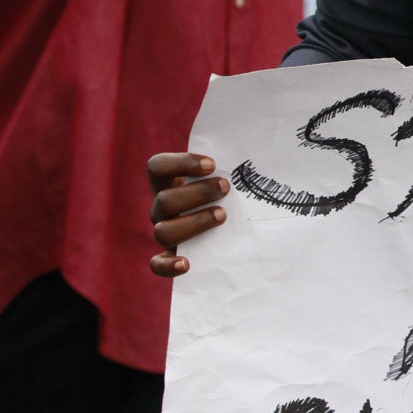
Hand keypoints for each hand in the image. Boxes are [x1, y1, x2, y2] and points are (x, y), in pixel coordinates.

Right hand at [148, 152, 229, 278]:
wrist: (228, 227)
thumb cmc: (226, 192)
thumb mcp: (226, 174)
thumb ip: (231, 164)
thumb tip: (255, 146)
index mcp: (167, 183)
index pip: (158, 167)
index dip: (181, 164)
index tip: (212, 164)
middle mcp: (161, 207)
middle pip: (164, 201)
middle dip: (198, 193)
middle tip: (226, 187)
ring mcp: (164, 231)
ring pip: (163, 231)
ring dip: (194, 222)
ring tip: (222, 215)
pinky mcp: (170, 256)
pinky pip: (158, 264)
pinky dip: (167, 265)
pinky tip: (185, 264)